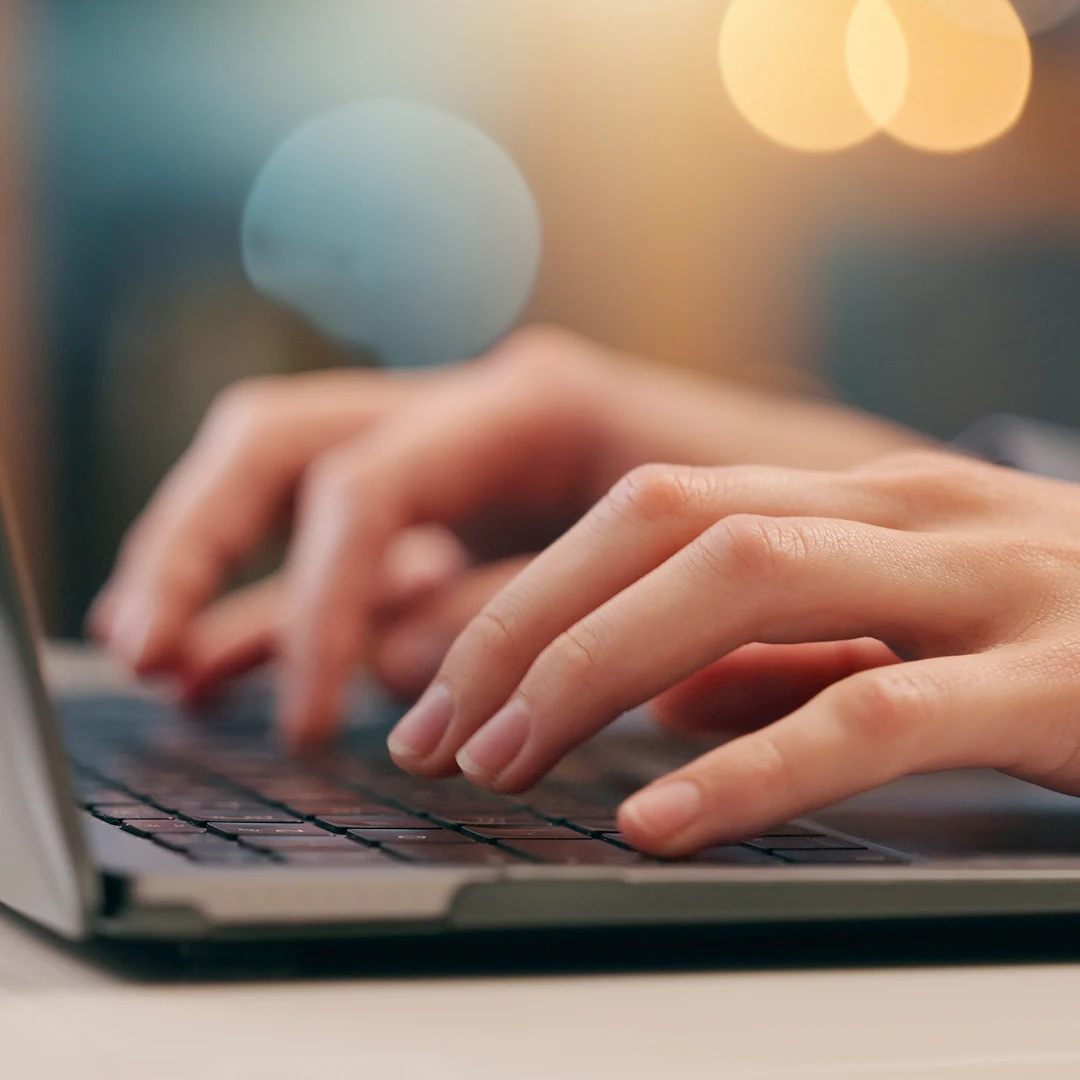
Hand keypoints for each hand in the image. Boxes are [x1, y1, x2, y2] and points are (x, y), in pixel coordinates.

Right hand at [94, 326, 925, 743]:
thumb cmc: (791, 524)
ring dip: (213, 557)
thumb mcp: (688, 569)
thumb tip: (410, 660)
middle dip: (199, 536)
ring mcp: (463, 452)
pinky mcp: (463, 508)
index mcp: (539, 399)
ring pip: (291, 474)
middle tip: (144, 637)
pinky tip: (229, 660)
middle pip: (289, 441)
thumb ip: (546, 608)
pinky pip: (343, 541)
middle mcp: (480, 407)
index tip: (326, 720)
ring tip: (155, 647)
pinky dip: (286, 596)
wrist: (853, 502)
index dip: (330, 598)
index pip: (377, 479)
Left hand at [389, 451, 1079, 854]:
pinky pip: (876, 710)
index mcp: (855, 496)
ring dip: (596, 673)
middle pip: (663, 527)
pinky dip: (754, 760)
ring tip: (504, 763)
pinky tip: (661, 818)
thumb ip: (783, 655)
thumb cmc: (1063, 635)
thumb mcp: (904, 629)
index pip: (644, 509)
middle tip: (440, 733)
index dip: (525, 593)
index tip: (444, 690)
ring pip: (744, 581)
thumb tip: (658, 706)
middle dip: (527, 628)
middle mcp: (901, 509)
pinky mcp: (1061, 676)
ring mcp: (984, 579)